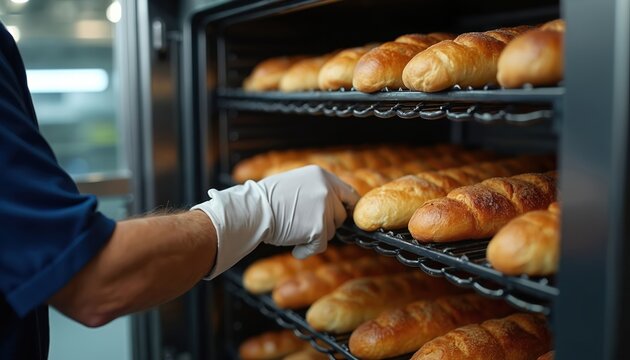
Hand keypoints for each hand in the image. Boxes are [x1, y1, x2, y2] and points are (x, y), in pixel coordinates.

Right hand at [192, 165, 358, 278]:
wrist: (252, 210)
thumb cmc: (267, 200)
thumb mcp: (297, 184)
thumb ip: (317, 191)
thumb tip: (334, 206)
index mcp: (322, 175)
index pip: (349, 193)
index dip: (348, 209)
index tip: (346, 218)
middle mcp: (327, 189)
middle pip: (341, 216)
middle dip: (326, 225)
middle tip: (305, 226)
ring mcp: (324, 208)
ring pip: (331, 232)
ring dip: (315, 237)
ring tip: (293, 231)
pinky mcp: (320, 227)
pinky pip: (322, 246)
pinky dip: (308, 250)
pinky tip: (295, 247)